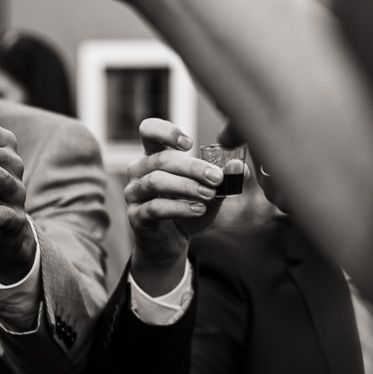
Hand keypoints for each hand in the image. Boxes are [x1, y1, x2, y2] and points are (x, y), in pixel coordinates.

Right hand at [125, 119, 228, 294]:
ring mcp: (134, 193)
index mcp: (154, 157)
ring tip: (210, 194)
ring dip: (186, 186)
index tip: (189, 143)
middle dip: (193, 167)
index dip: (166, 132)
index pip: (148, 130)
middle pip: (161, 159)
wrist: (172, 242)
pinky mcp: (136, 216)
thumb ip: (224, 179)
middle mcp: (139, 171)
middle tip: (217, 177)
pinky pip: (155, 207)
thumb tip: (239, 167)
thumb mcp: (210, 192)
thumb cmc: (187, 209)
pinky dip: (179, 207)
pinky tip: (199, 209)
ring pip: (155, 181)